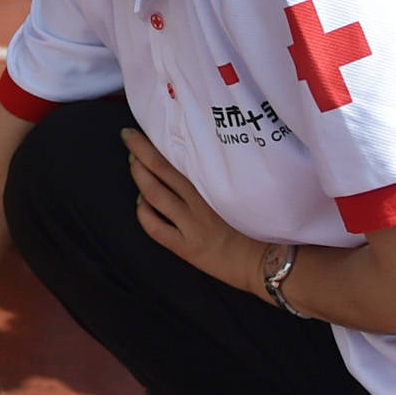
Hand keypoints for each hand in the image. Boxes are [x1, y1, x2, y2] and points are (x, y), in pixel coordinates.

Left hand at [125, 125, 259, 290]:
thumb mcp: (242, 193)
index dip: (158, 143)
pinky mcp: (185, 247)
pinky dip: (143, 211)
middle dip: (141, 150)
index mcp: (215, 185)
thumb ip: (219, 177)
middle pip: (162, 168)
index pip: (180, 157)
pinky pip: (154, 226)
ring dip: (139, 175)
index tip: (145, 131)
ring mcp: (191, 225)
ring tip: (132, 163)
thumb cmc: (260, 227)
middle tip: (128, 136)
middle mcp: (200, 202)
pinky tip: (142, 203)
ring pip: (154, 194)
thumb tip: (194, 159)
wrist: (267, 263)